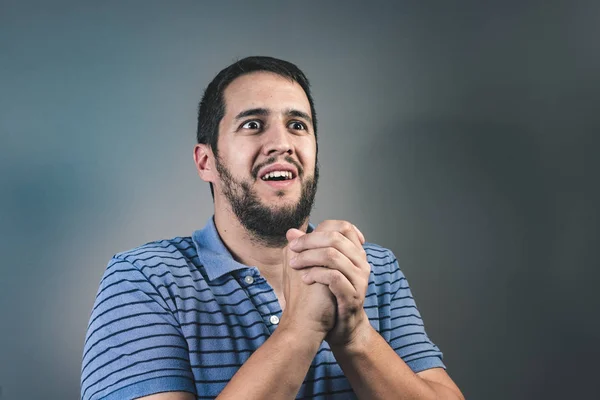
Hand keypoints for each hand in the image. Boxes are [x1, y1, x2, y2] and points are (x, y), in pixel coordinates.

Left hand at [288, 220, 371, 347]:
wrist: (341, 327)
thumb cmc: (329, 296)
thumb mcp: (319, 269)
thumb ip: (308, 250)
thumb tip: (291, 232)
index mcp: (355, 254)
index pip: (344, 227)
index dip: (318, 230)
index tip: (298, 242)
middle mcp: (361, 264)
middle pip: (335, 238)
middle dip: (308, 242)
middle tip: (292, 250)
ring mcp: (359, 280)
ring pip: (333, 256)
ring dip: (308, 258)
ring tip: (294, 265)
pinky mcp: (353, 296)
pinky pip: (334, 278)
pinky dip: (316, 274)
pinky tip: (305, 279)